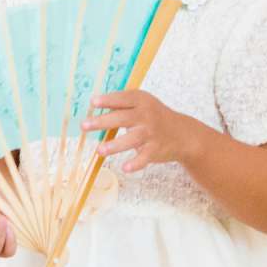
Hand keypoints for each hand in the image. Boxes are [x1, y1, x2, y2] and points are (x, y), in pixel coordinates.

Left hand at [82, 89, 199, 173]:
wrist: (182, 134)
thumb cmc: (155, 117)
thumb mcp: (143, 104)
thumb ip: (122, 104)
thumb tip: (93, 106)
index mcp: (141, 101)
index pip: (123, 98)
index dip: (108, 100)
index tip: (93, 102)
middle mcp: (147, 115)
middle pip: (123, 118)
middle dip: (102, 121)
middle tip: (84, 125)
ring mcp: (151, 133)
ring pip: (132, 138)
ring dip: (115, 145)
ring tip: (100, 150)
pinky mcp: (155, 149)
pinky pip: (144, 157)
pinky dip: (135, 163)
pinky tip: (125, 168)